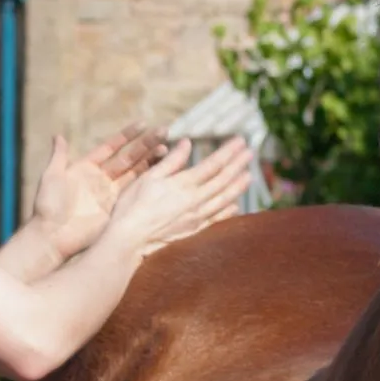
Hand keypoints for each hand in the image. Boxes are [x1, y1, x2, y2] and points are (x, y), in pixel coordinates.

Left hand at [30, 125, 168, 258]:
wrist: (52, 235)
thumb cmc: (48, 206)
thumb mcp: (51, 177)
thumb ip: (59, 157)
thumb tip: (58, 135)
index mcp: (87, 167)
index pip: (111, 147)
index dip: (127, 136)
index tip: (143, 124)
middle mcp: (102, 178)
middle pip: (128, 158)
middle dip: (146, 145)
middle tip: (164, 132)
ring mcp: (111, 193)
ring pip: (135, 173)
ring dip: (151, 161)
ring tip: (166, 149)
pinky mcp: (116, 208)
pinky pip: (134, 193)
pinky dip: (147, 182)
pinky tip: (161, 172)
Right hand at [104, 137, 255, 257]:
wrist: (129, 240)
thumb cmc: (132, 205)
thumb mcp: (148, 177)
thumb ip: (171, 161)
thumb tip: (187, 143)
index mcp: (184, 184)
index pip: (213, 164)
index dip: (228, 152)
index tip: (240, 141)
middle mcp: (195, 200)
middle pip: (223, 180)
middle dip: (238, 165)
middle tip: (251, 152)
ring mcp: (196, 217)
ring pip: (223, 199)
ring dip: (238, 186)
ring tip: (249, 176)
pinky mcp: (193, 231)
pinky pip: (217, 219)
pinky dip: (228, 211)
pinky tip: (235, 206)